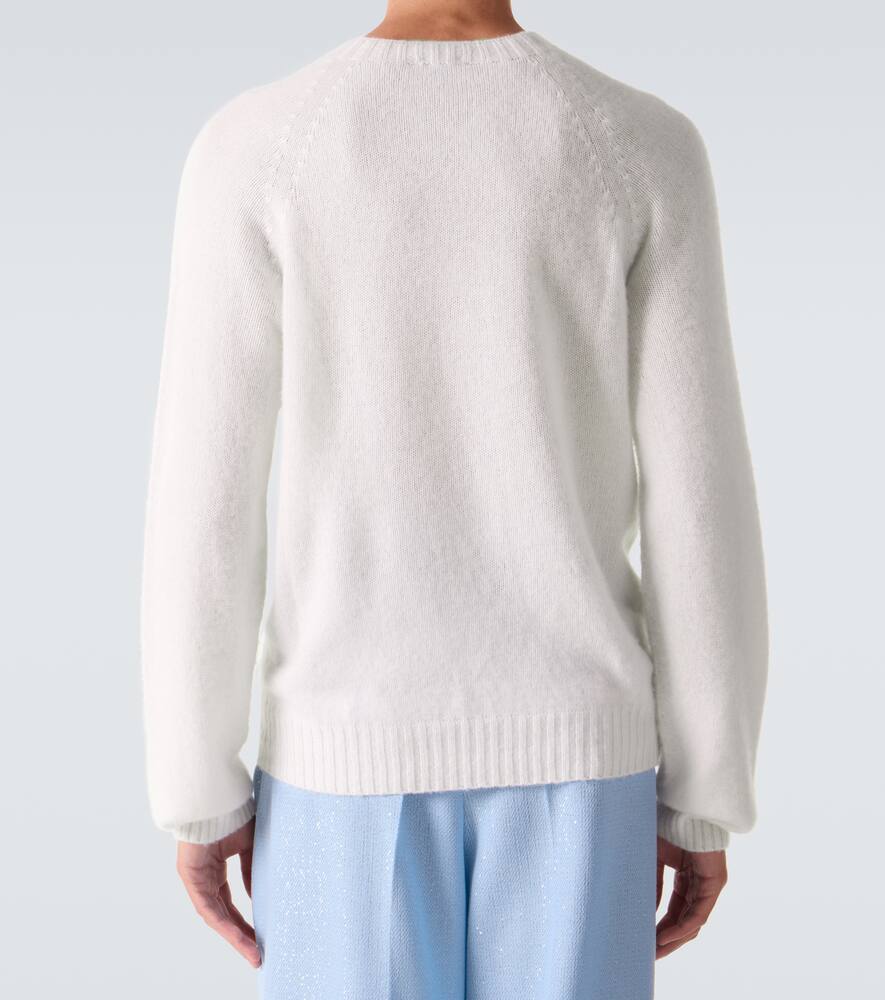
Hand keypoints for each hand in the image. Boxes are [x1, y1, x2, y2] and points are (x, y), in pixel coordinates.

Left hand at [176, 817, 259, 967]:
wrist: (216, 798)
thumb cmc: (233, 814)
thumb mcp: (248, 845)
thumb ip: (251, 870)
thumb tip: (257, 894)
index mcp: (215, 869)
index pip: (229, 903)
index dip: (244, 921)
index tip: (261, 936)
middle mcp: (204, 878)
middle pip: (222, 915)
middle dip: (241, 936)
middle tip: (258, 954)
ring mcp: (196, 880)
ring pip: (216, 916)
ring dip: (235, 936)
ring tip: (253, 953)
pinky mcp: (192, 879)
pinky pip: (209, 908)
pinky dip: (225, 924)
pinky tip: (239, 936)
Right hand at [655, 836, 727, 957]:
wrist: (681, 806)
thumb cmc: (666, 825)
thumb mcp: (653, 859)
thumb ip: (652, 884)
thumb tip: (645, 911)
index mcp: (685, 876)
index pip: (675, 910)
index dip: (660, 927)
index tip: (645, 941)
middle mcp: (699, 883)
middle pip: (684, 921)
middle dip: (667, 939)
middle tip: (650, 955)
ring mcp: (708, 884)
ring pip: (692, 922)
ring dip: (674, 939)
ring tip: (655, 952)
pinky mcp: (715, 883)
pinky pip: (698, 913)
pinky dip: (682, 927)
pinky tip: (665, 936)